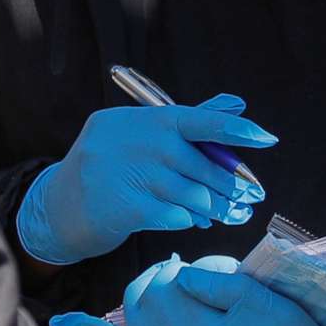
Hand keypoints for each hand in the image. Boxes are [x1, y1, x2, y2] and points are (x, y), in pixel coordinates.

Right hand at [17, 96, 275, 265]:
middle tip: (250, 197)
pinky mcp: (123, 207)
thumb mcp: (140, 137)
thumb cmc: (110, 169)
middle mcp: (132, 139)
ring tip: (228, 214)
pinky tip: (194, 221)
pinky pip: (174, 215)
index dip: (234, 129)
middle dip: (229, 183)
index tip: (267, 139)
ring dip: (214, 207)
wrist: (58, 209)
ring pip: (190, 193)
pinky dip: (189, 219)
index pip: (195, 118)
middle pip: (198, 163)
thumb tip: (237, 104)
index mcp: (140, 118)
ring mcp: (124, 173)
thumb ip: (187, 122)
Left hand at [53, 255, 325, 325]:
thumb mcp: (268, 304)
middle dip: (163, 279)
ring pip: (133, 321)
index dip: (193, 269)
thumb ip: (220, 281)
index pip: (172, 284)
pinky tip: (67, 322)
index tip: (221, 272)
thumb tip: (184, 273)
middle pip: (144, 301)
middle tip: (193, 274)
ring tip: (170, 285)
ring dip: (144, 295)